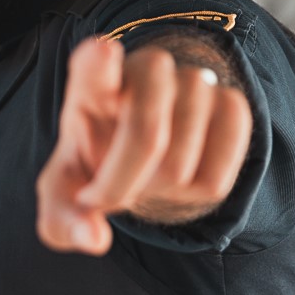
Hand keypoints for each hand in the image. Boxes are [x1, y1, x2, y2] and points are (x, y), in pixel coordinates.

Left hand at [35, 37, 252, 254]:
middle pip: (145, 132)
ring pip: (180, 162)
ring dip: (161, 189)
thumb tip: (94, 240)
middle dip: (122, 184)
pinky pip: (221, 167)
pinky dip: (200, 189)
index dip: (99, 62)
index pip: (94, 64)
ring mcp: (193, 82)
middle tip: (108, 200)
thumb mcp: (65, 197)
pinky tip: (183, 176)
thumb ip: (63, 220)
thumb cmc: (97, 170)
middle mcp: (145, 69)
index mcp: (92, 85)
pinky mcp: (232, 104)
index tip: (103, 54)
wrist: (142, 160)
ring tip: (148, 178)